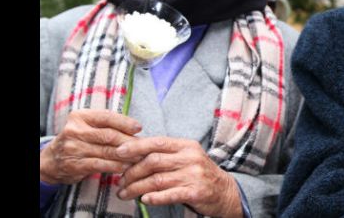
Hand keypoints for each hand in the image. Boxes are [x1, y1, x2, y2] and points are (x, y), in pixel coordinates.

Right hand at [40, 109, 142, 184]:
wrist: (52, 160)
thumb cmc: (79, 139)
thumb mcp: (87, 125)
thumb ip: (107, 124)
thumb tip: (135, 129)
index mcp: (80, 116)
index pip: (107, 117)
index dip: (125, 122)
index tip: (139, 128)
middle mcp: (75, 130)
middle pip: (109, 135)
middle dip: (129, 141)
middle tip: (144, 146)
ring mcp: (74, 148)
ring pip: (107, 151)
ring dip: (126, 156)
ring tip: (139, 157)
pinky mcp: (75, 165)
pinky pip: (100, 165)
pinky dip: (116, 166)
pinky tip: (126, 167)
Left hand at [116, 137, 242, 217]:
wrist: (225, 191)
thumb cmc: (199, 174)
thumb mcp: (186, 158)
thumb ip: (165, 155)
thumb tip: (132, 154)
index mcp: (186, 146)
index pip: (157, 142)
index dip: (136, 147)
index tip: (119, 152)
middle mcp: (190, 158)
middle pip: (153, 161)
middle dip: (131, 172)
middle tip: (120, 182)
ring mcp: (194, 175)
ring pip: (157, 180)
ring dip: (136, 188)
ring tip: (125, 194)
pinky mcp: (196, 192)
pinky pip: (169, 195)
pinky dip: (154, 198)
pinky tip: (144, 199)